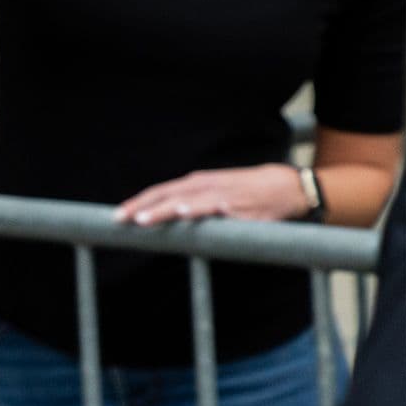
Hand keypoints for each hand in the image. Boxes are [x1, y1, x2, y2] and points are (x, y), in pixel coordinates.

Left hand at [116, 164, 308, 224]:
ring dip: (162, 210)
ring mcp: (218, 193)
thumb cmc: (249, 194)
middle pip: (164, 195)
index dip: (138, 203)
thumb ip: (196, 206)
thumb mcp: (217, 196)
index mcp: (195, 184)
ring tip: (142, 219)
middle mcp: (202, 185)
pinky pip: (213, 205)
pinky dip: (197, 208)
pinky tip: (184, 213)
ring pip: (184, 200)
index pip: (160, 193)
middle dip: (140, 207)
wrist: (288, 188)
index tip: (117, 216)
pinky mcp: (236, 202)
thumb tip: (172, 220)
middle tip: (118, 219)